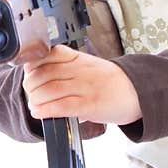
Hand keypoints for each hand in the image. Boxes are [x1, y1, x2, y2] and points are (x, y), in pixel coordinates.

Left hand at [22, 45, 141, 125]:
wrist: (139, 91)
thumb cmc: (115, 82)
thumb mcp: (91, 66)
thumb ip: (70, 70)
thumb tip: (48, 83)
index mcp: (79, 59)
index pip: (48, 55)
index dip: (33, 64)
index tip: (29, 72)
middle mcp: (79, 71)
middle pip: (44, 74)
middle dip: (31, 85)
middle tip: (31, 93)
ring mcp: (84, 87)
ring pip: (49, 90)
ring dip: (36, 99)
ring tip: (34, 105)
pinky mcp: (89, 105)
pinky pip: (61, 106)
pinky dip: (46, 110)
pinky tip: (39, 113)